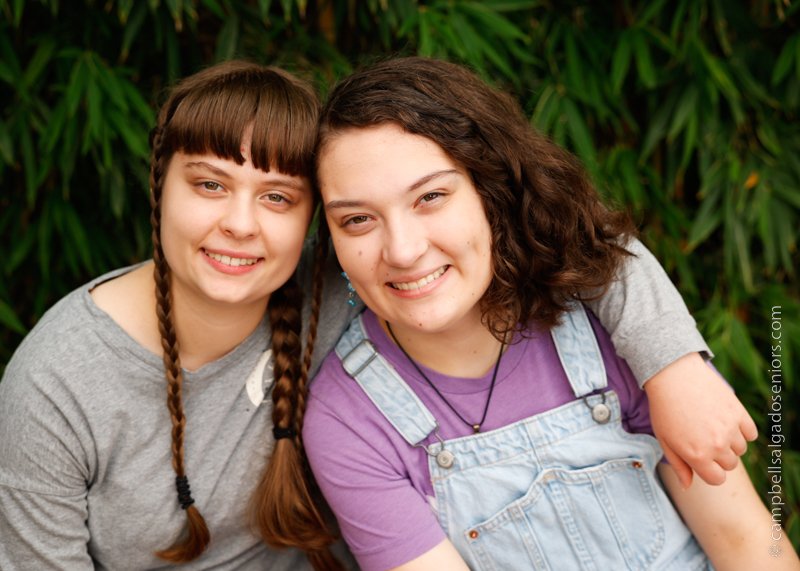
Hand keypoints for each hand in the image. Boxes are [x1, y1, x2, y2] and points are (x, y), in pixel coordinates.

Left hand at [644, 353, 756, 487]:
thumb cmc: (664, 409)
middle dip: (718, 456)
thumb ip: (678, 465)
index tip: (701, 459)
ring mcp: (730, 429)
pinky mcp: (739, 413)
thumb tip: (687, 486)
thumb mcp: (665, 440)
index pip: (717, 479)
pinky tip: (724, 420)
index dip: (709, 471)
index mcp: (697, 456)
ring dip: (730, 442)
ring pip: (741, 449)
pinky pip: (750, 433)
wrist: (673, 375)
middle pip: (729, 465)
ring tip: (711, 426)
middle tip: (702, 438)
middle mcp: (717, 446)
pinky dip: (741, 430)